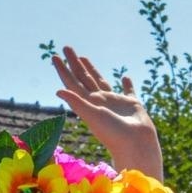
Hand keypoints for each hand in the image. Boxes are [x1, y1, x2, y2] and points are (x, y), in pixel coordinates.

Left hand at [52, 45, 162, 178]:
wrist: (136, 144)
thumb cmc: (113, 133)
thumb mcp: (93, 116)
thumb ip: (77, 102)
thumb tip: (58, 90)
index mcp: (89, 103)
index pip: (72, 83)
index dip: (63, 70)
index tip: (55, 56)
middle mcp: (99, 101)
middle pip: (83, 78)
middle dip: (74, 64)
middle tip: (66, 47)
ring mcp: (115, 102)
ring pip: (100, 81)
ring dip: (92, 69)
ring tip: (84, 57)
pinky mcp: (132, 104)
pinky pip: (129, 91)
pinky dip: (127, 84)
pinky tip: (125, 77)